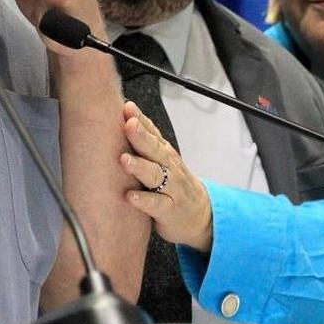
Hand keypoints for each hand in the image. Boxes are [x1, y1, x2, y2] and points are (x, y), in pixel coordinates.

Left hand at [121, 101, 213, 252]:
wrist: (200, 215)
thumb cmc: (173, 183)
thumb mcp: (161, 160)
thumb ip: (144, 140)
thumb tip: (124, 114)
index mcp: (163, 153)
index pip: (152, 132)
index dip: (140, 119)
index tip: (128, 108)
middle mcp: (169, 167)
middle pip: (155, 149)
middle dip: (141, 136)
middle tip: (129, 125)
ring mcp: (171, 188)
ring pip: (155, 175)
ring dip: (139, 166)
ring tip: (124, 159)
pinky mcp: (170, 211)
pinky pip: (157, 205)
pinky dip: (144, 201)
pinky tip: (130, 196)